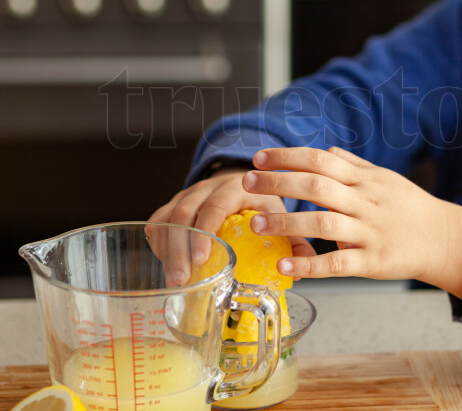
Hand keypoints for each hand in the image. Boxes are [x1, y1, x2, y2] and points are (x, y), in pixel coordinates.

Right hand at [146, 167, 315, 286]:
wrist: (243, 179)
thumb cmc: (260, 200)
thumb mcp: (278, 212)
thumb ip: (293, 238)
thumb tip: (303, 266)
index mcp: (235, 188)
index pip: (215, 204)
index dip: (205, 230)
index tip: (202, 258)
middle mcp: (206, 188)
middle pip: (184, 214)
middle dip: (181, 248)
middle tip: (183, 278)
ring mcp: (186, 196)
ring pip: (167, 219)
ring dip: (168, 251)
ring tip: (175, 281)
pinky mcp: (173, 205)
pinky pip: (158, 223)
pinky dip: (159, 245)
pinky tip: (167, 265)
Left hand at [241, 146, 461, 300]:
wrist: (444, 239)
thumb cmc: (410, 207)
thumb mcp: (385, 178)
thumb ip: (354, 165)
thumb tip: (327, 149)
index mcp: (364, 179)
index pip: (320, 159)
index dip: (287, 157)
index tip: (258, 158)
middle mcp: (364, 201)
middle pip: (316, 185)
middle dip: (277, 182)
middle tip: (246, 184)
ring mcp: (368, 232)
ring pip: (322, 223)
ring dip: (285, 221)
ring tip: (255, 223)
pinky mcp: (372, 261)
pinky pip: (337, 264)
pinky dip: (309, 265)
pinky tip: (284, 264)